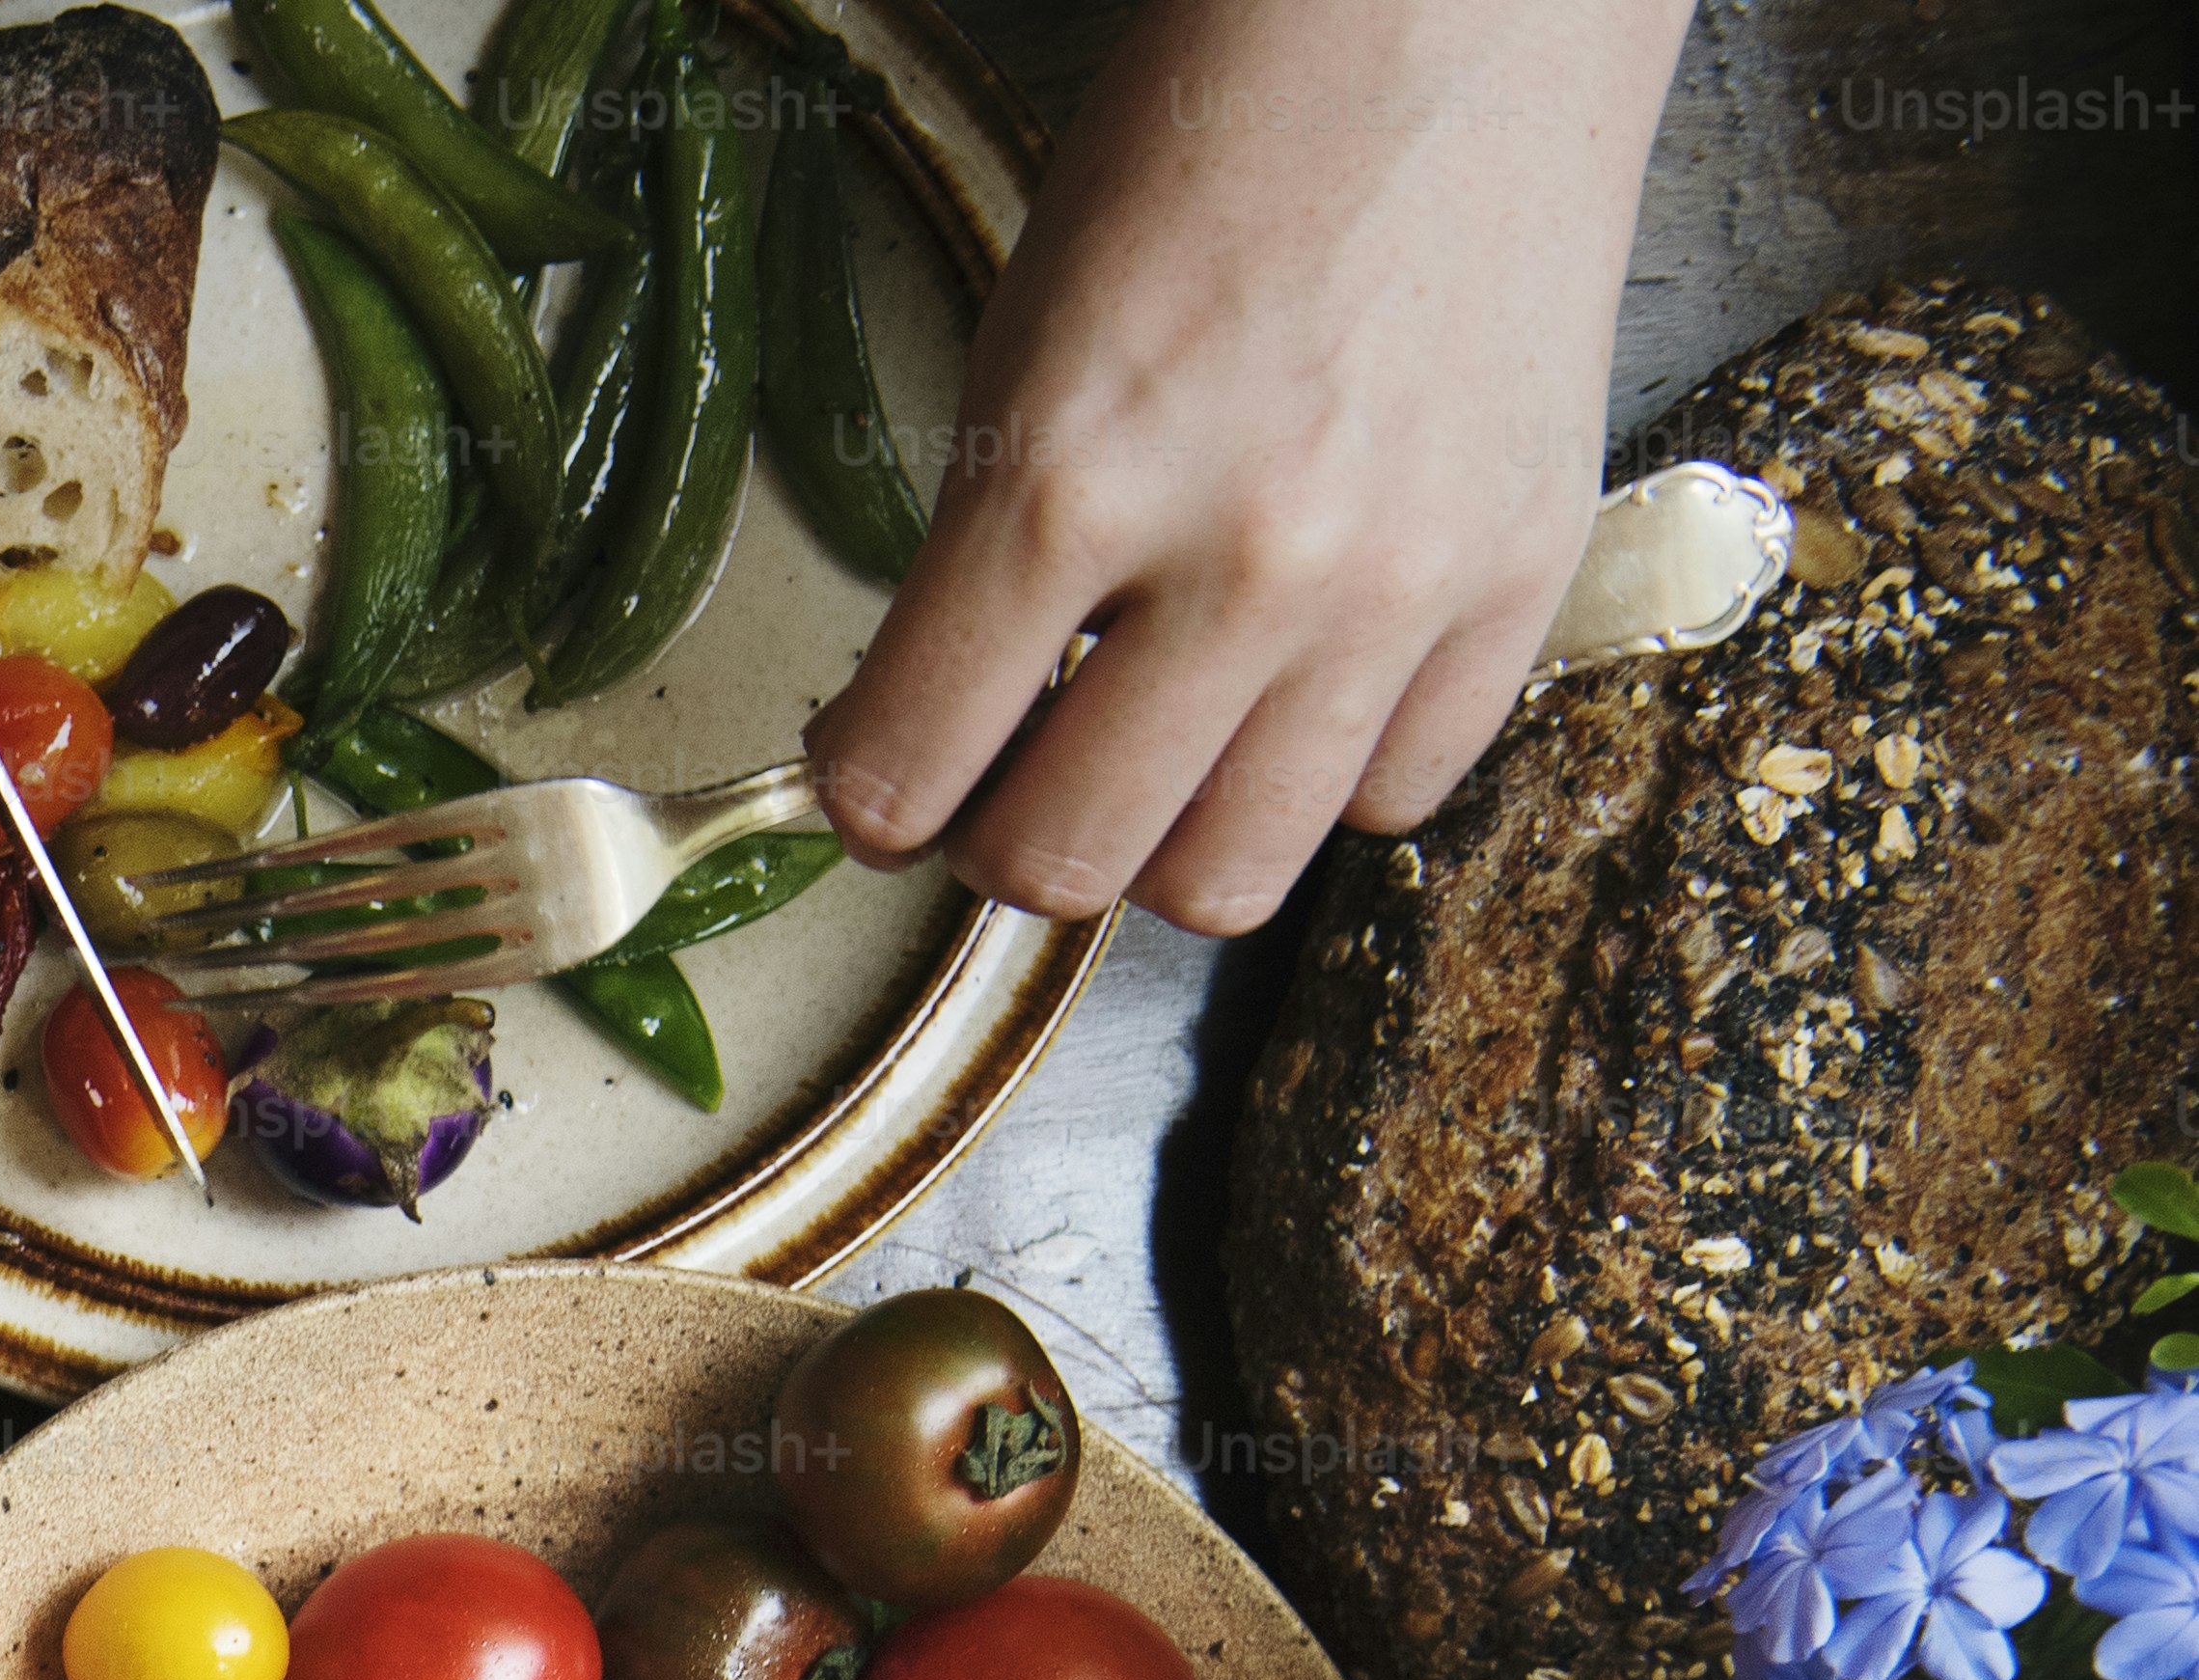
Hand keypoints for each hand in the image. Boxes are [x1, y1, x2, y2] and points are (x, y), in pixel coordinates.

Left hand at [807, 0, 1693, 930]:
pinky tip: (1293, 691)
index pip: (907, 771)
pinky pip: (1392, 798)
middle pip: (1068, 865)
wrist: (1447, 24)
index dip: (871, 797)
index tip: (881, 780)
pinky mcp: (1521, 584)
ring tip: (1148, 758)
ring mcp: (1397, 587)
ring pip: (1228, 879)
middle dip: (1005, 844)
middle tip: (1008, 782)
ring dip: (1160, 845)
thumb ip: (983, 554)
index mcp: (1070, 479)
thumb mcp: (1027, 343)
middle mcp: (1244, 561)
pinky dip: (1324, 779)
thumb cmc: (1216, 154)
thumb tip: (944, 735)